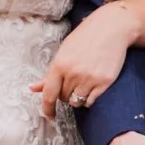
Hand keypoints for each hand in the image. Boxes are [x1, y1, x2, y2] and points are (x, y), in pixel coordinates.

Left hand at [35, 0, 141, 116]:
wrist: (111, 28)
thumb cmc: (85, 38)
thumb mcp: (64, 52)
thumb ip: (49, 74)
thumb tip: (33, 88)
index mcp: (60, 64)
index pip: (49, 94)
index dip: (47, 108)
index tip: (49, 116)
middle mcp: (74, 73)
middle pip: (63, 98)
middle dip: (65, 94)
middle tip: (71, 82)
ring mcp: (90, 78)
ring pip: (77, 102)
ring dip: (76, 98)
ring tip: (81, 84)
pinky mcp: (104, 82)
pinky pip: (91, 101)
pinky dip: (88, 99)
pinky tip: (90, 87)